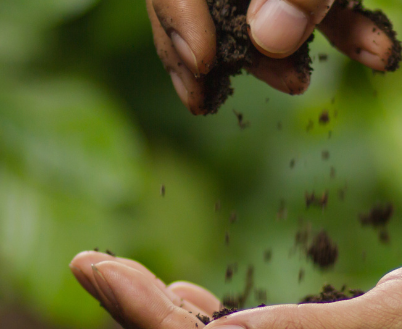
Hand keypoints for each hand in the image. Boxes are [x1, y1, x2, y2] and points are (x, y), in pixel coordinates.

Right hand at [147, 0, 396, 112]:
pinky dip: (347, 30)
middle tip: (245, 91)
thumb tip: (271, 36)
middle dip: (235, 53)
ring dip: (289, 52)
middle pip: (209, 6)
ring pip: (262, 11)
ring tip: (302, 84)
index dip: (177, 24)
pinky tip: (380, 56)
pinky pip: (318, 1)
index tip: (202, 69)